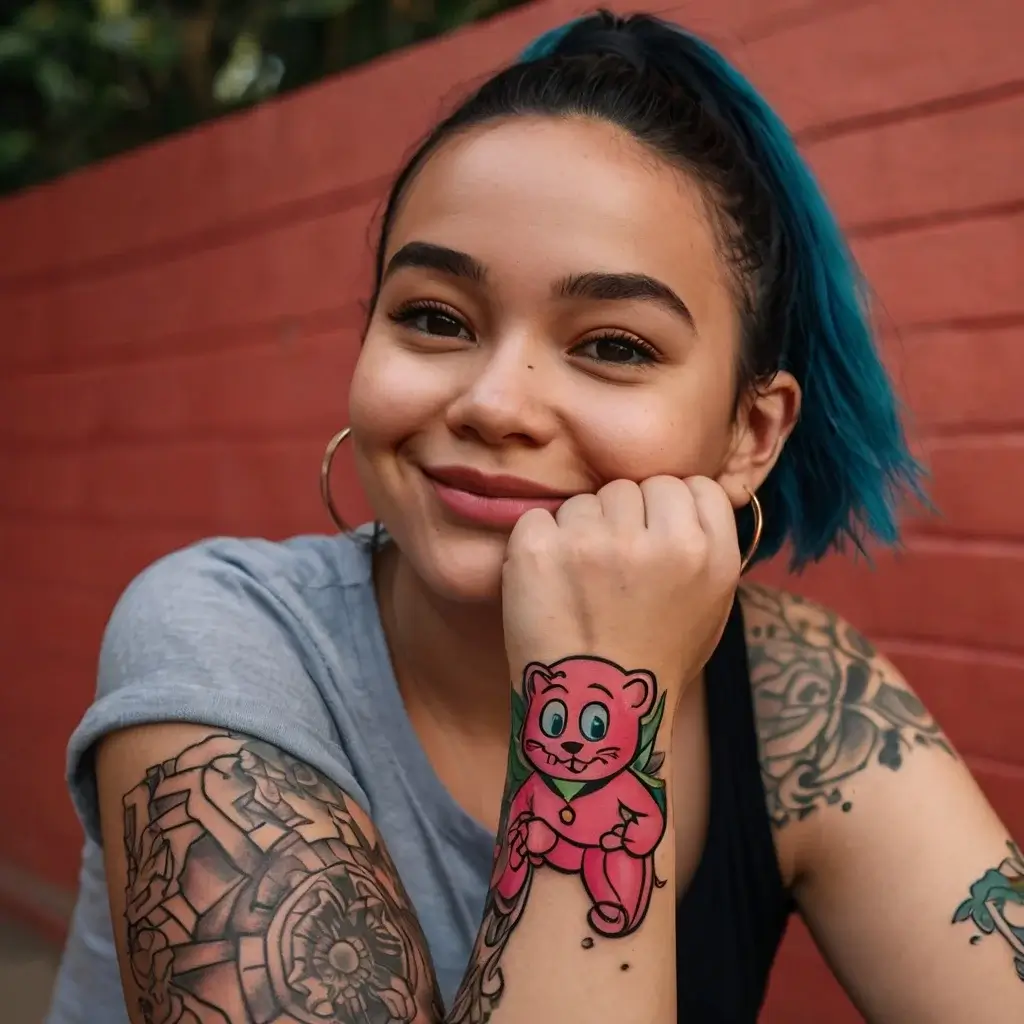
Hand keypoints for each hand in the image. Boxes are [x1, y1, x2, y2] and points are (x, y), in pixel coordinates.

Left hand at [502, 476, 740, 703]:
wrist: (590, 711)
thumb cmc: (652, 659)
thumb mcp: (710, 606)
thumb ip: (706, 545)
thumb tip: (695, 491)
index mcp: (708, 555)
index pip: (692, 485)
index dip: (669, 506)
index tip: (654, 537)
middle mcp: (659, 542)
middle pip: (635, 486)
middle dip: (623, 518)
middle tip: (613, 571)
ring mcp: (597, 543)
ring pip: (587, 500)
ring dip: (581, 530)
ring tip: (582, 585)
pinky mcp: (541, 548)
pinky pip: (539, 517)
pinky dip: (538, 545)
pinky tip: (549, 584)